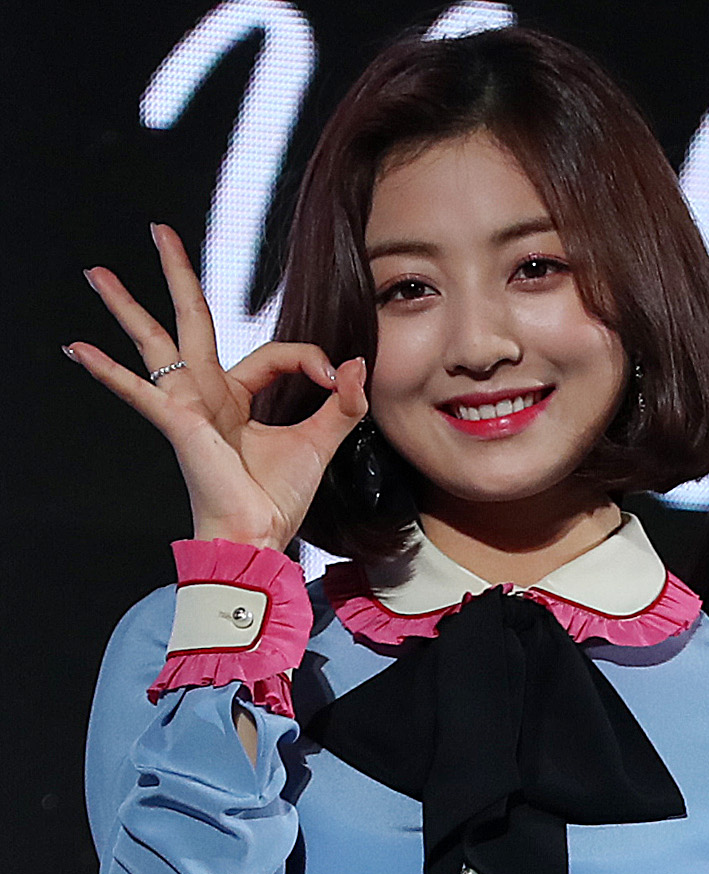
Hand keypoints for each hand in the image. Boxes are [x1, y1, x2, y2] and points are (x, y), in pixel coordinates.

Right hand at [66, 224, 367, 549]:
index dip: (311, 361)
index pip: (274, 353)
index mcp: (237, 397)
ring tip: (99, 272)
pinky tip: (78, 350)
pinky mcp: (178, 423)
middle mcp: (207, 394)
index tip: (337, 380)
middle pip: (192, 321)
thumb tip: (358, 364)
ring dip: (127, 306)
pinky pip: (140, 391)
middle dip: (177, 275)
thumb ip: (344, 404)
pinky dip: (110, 372)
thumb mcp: (321, 443)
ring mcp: (187, 406)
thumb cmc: (276, 497)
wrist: (259, 536)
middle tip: (160, 230)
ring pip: (157, 342)